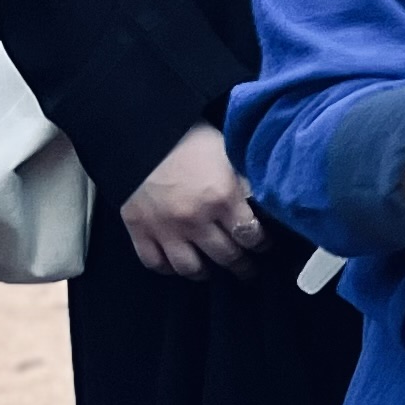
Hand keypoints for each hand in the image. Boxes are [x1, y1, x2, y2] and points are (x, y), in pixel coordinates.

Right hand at [121, 123, 263, 279]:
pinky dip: (168, 268)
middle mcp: (195, 219)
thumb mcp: (230, 153)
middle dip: (242, 266)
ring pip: (190, 267)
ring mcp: (164, 228)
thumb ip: (246, 182)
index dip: (262, 244)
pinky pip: (155, 262)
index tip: (265, 245)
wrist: (139, 131)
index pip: (251, 235)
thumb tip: (266, 202)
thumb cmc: (189, 137)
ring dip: (206, 272)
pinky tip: (178, 264)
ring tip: (214, 270)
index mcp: (222, 198)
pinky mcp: (138, 229)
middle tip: (248, 269)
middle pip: (226, 256)